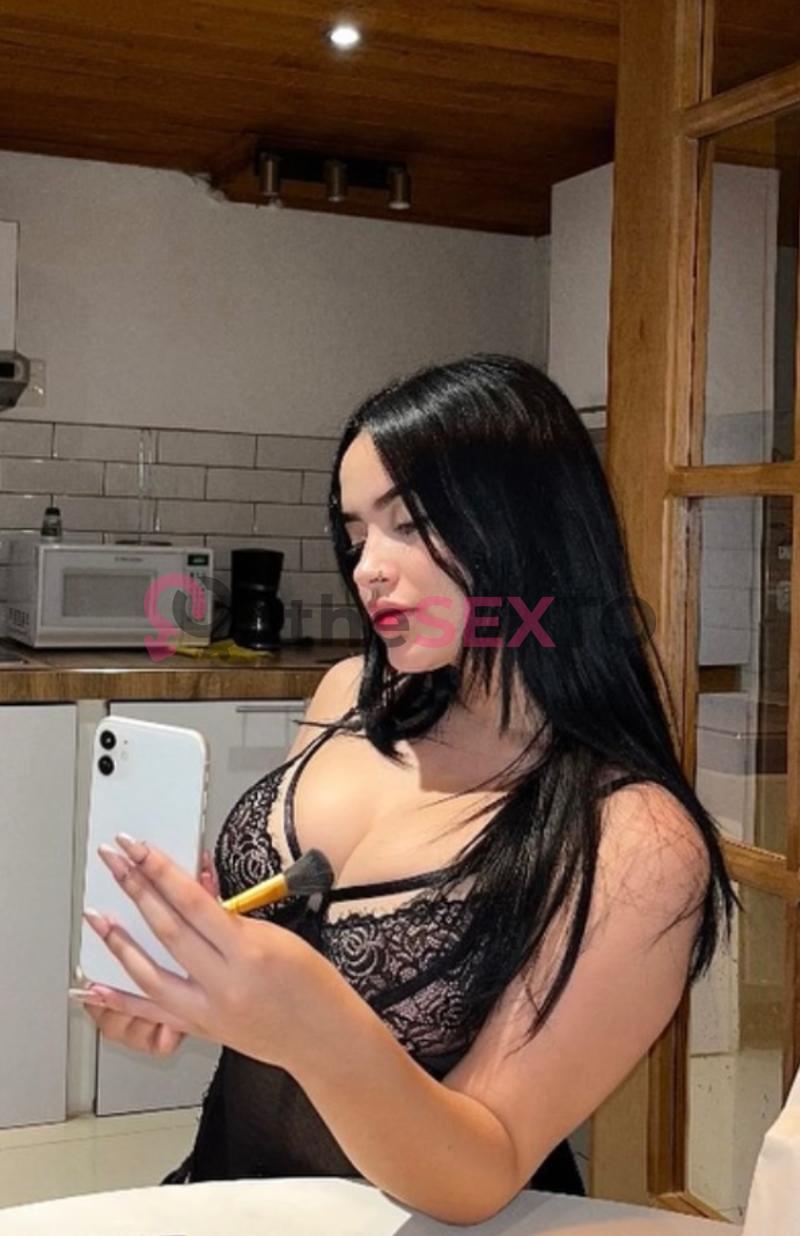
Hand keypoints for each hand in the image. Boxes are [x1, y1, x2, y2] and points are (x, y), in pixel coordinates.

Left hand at [80, 835, 329, 1069]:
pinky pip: (153, 1013)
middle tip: (113, 861)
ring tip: (96, 916)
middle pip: (168, 929)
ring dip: (119, 942)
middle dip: (136, 890)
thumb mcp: (278, 937)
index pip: (193, 902)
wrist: (326, 1039)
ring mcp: (208, 1010)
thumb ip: (232, 915)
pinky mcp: (201, 1029)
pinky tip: (95, 987)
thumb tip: (195, 885)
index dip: (161, 871)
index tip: (137, 847)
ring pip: (151, 973)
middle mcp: (224, 982)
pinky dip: (120, 1000)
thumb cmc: (313, 984)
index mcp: (250, 950)